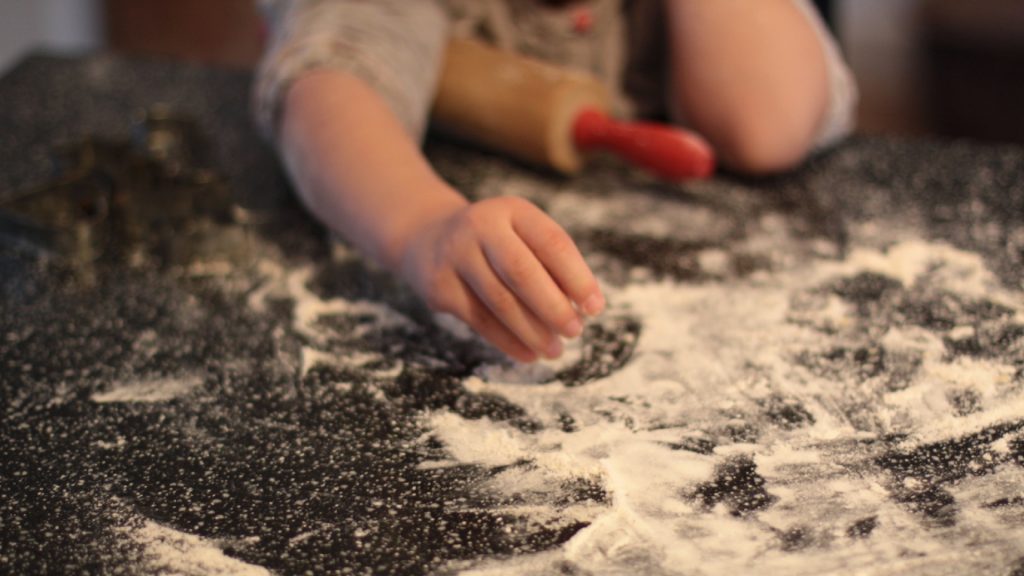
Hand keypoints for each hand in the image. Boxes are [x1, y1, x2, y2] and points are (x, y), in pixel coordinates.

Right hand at [398, 196, 604, 361]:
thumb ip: (551, 265)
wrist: (428, 237)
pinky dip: (507, 341)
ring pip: (499, 300)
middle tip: (575, 331)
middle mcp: (480, 227)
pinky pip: (479, 320)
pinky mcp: (439, 286)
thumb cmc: (494, 242)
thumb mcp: (521, 236)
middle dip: (553, 307)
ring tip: (555, 350)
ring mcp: (455, 255)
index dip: (577, 278)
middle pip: (521, 272)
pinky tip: (528, 354)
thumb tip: (582, 309)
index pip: (552, 243)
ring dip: (532, 331)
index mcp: (512, 210)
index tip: (595, 308)